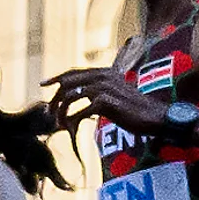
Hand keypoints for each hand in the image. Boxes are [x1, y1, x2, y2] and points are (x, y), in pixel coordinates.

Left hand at [43, 66, 166, 137]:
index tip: (43, 84)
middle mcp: (103, 77)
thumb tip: (77, 96)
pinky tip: (70, 128)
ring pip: (70, 96)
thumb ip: (97, 92)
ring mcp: (104, 88)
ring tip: (59, 122)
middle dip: (55, 98)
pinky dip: (72, 120)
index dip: (56, 77)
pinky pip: (80, 111)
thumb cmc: (135, 110)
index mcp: (104, 72)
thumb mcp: (115, 95)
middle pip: (68, 83)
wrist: (155, 118)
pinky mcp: (106, 103)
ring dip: (61, 111)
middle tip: (50, 113)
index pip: (73, 72)